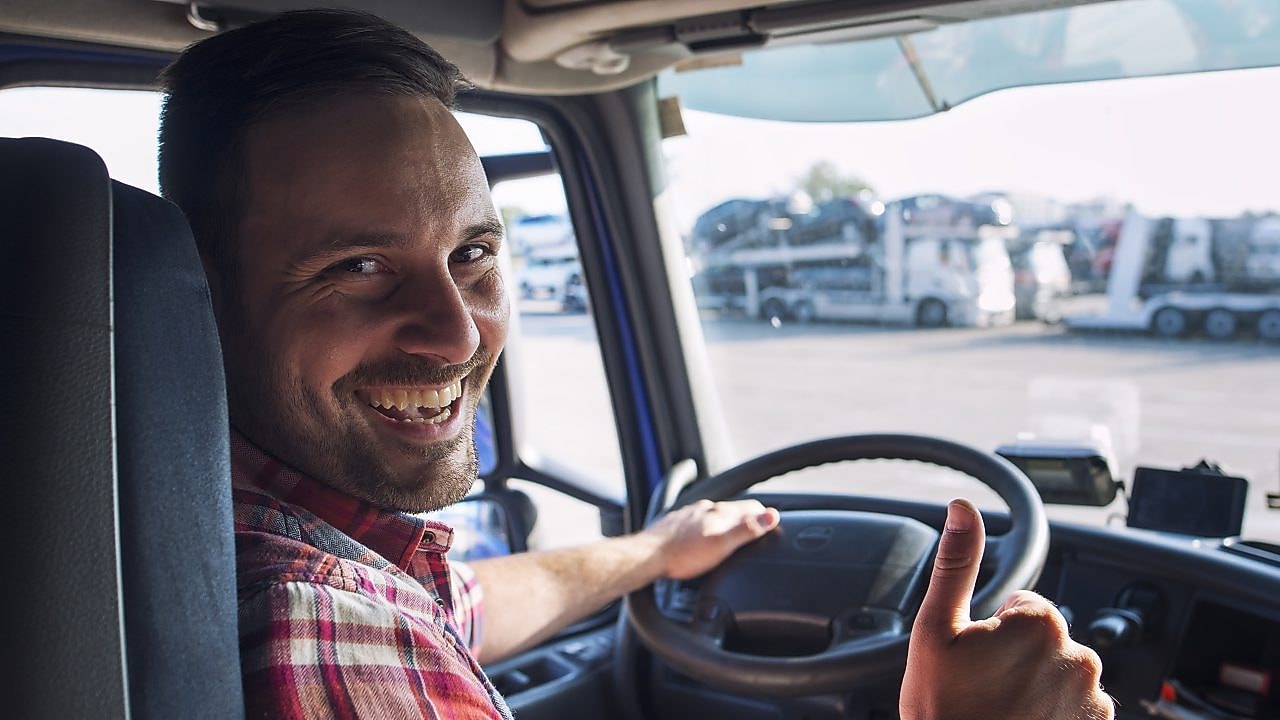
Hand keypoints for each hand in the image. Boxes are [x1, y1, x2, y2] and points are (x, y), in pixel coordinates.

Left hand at [643, 499, 779, 579]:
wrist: (647, 557)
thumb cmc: (683, 555)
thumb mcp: (722, 545)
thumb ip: (748, 530)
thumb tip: (771, 515)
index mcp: (719, 513)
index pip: (750, 507)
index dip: (764, 515)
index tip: (772, 521)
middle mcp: (704, 509)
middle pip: (732, 510)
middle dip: (744, 518)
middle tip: (755, 527)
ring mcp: (688, 515)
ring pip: (712, 515)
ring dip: (724, 522)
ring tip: (731, 533)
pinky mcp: (675, 524)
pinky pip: (696, 522)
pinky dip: (704, 528)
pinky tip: (701, 538)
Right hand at [900, 499, 1114, 719]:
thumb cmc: (944, 710)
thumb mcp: (936, 631)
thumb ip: (957, 563)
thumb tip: (962, 507)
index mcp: (1042, 623)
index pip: (1021, 606)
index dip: (990, 632)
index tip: (973, 662)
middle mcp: (1080, 657)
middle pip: (1042, 641)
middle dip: (1015, 658)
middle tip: (982, 689)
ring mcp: (1094, 701)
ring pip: (1058, 675)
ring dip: (1034, 687)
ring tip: (999, 711)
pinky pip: (1074, 709)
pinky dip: (1051, 715)